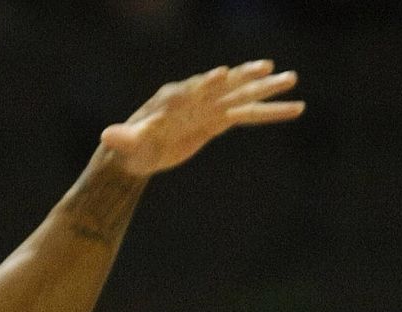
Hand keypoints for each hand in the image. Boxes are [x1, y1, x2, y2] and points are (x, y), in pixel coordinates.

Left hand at [101, 60, 303, 176]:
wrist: (138, 153)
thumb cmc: (130, 148)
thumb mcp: (126, 145)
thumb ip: (122, 137)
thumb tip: (107, 135)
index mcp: (173, 100)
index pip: (192, 89)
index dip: (206, 83)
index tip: (224, 73)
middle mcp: (195, 99)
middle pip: (223, 87)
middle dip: (244, 78)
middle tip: (268, 67)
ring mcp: (209, 109)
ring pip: (241, 98)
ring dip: (265, 90)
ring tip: (292, 79)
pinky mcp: (217, 122)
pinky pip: (248, 116)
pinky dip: (269, 114)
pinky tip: (294, 109)